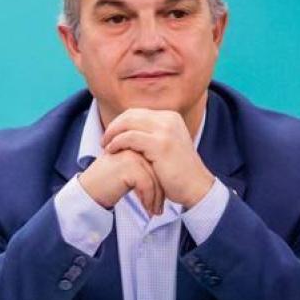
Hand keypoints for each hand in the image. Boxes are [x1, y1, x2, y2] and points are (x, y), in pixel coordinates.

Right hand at [76, 149, 164, 214]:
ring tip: (155, 212)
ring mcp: (131, 156)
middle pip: (158, 170)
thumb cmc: (106, 184)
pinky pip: (148, 185)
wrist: (86, 191)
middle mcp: (133, 147)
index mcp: (134, 144)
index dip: (162, 182)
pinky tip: (147, 209)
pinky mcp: (128, 167)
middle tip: (160, 208)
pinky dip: (149, 200)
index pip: (157, 162)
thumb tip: (166, 181)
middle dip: (162, 192)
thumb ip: (143, 168)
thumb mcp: (127, 171)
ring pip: (155, 179)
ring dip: (157, 199)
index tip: (162, 199)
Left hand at [101, 108, 215, 207]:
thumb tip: (126, 129)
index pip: (136, 113)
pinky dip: (117, 143)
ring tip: (105, 146)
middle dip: (114, 127)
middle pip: (130, 115)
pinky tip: (111, 151)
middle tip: (104, 140)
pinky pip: (129, 137)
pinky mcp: (160, 144)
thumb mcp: (165, 145)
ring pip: (128, 123)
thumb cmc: (176, 171)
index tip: (110, 135)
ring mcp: (166, 130)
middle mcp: (169, 119)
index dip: (120, 123)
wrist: (195, 187)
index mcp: (170, 117)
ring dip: (112, 134)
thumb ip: (150, 134)